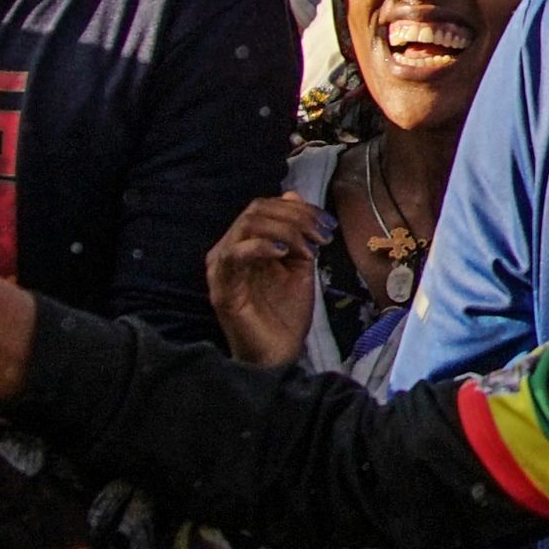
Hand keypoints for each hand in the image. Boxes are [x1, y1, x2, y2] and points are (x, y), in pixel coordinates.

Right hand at [205, 190, 323, 370]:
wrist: (279, 354)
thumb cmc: (286, 314)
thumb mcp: (299, 266)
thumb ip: (297, 233)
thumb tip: (293, 194)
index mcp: (246, 243)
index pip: (265, 207)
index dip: (298, 209)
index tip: (327, 224)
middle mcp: (229, 250)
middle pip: (257, 210)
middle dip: (296, 217)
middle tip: (322, 235)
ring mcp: (221, 267)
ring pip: (248, 224)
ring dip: (286, 229)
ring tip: (309, 248)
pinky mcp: (221, 287)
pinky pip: (234, 253)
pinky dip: (262, 245)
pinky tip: (285, 253)